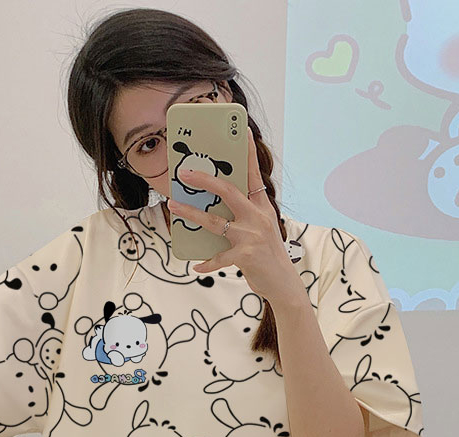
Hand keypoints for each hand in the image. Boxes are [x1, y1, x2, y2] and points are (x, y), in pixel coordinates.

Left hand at [167, 127, 303, 304]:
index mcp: (262, 208)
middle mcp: (258, 218)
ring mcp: (251, 236)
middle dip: (204, 180)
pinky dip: (207, 262)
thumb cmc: (268, 255)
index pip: (254, 174)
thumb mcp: (261, 229)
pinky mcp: (245, 256)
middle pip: (228, 191)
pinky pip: (218, 257)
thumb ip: (243, 216)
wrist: (283, 283)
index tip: (242, 131)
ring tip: (175, 207)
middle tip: (185, 173)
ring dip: (192, 214)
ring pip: (215, 221)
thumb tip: (214, 207)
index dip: (247, 153)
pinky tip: (197, 265)